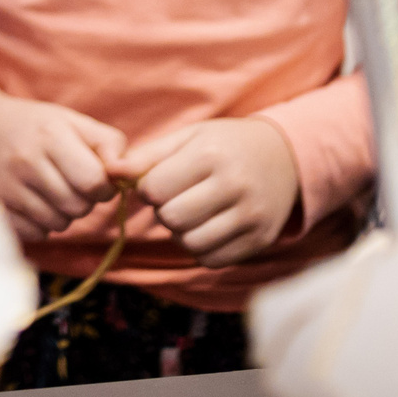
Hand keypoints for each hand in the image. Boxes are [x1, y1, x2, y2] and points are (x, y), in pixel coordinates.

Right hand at [0, 82, 126, 241]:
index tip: (95, 179)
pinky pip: (36, 233)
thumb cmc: (36, 127)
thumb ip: (109, 144)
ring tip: (51, 192)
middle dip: (83, 201)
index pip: (93, 182)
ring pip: (58, 223)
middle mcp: (25, 161)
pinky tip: (33, 202)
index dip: (103, 187)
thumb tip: (126, 176)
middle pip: (78, 207)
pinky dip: (42, 224)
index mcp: (50, 135)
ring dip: (63, 213)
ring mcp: (6, 187)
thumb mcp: (73, 122)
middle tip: (71, 185)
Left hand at [116, 117, 300, 269]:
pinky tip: (208, 227)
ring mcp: (251, 216)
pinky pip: (212, 259)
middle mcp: (234, 186)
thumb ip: (147, 156)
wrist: (287, 157)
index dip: (148, 188)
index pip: (155, 189)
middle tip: (176, 198)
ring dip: (181, 232)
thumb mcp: (188, 136)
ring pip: (190, 243)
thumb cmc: (226, 144)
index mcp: (210, 155)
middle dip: (164, 211)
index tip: (159, 181)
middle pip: (171, 219)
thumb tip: (110, 172)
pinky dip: (201, 248)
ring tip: (192, 213)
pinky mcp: (260, 240)